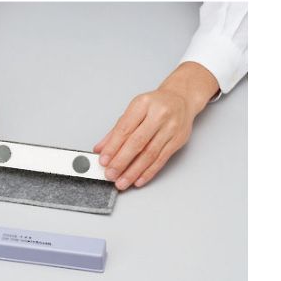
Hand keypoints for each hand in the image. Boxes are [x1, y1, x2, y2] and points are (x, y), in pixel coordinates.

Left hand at [94, 62, 218, 189]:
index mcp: (142, 104)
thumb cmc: (153, 105)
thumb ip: (115, 131)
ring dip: (134, 171)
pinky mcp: (178, 140)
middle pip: (137, 143)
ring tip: (122, 181)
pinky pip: (161, 159)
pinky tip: (138, 180)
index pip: (125, 129)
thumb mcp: (132, 111)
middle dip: (121, 161)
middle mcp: (158, 115)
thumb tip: (100, 149)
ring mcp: (170, 128)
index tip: (103, 160)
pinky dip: (148, 172)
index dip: (113, 147)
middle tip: (110, 174)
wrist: (181, 98)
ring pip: (150, 154)